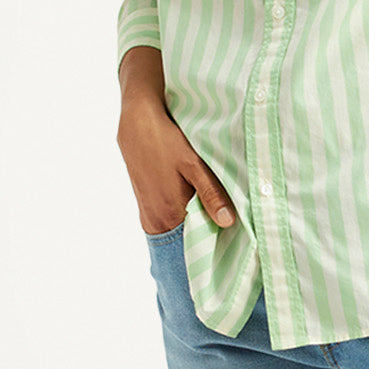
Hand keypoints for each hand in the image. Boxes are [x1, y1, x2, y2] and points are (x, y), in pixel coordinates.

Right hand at [117, 96, 234, 234]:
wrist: (137, 124)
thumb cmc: (165, 141)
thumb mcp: (193, 165)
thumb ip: (211, 194)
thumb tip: (228, 222)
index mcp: (170, 214)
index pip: (196, 243)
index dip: (214, 241)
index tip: (231, 237)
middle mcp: (156, 221)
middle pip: (185, 239)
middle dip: (205, 234)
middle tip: (225, 222)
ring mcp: (148, 215)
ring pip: (177, 230)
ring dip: (193, 224)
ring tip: (212, 213)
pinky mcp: (144, 206)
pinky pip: (167, 222)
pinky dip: (181, 217)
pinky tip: (192, 203)